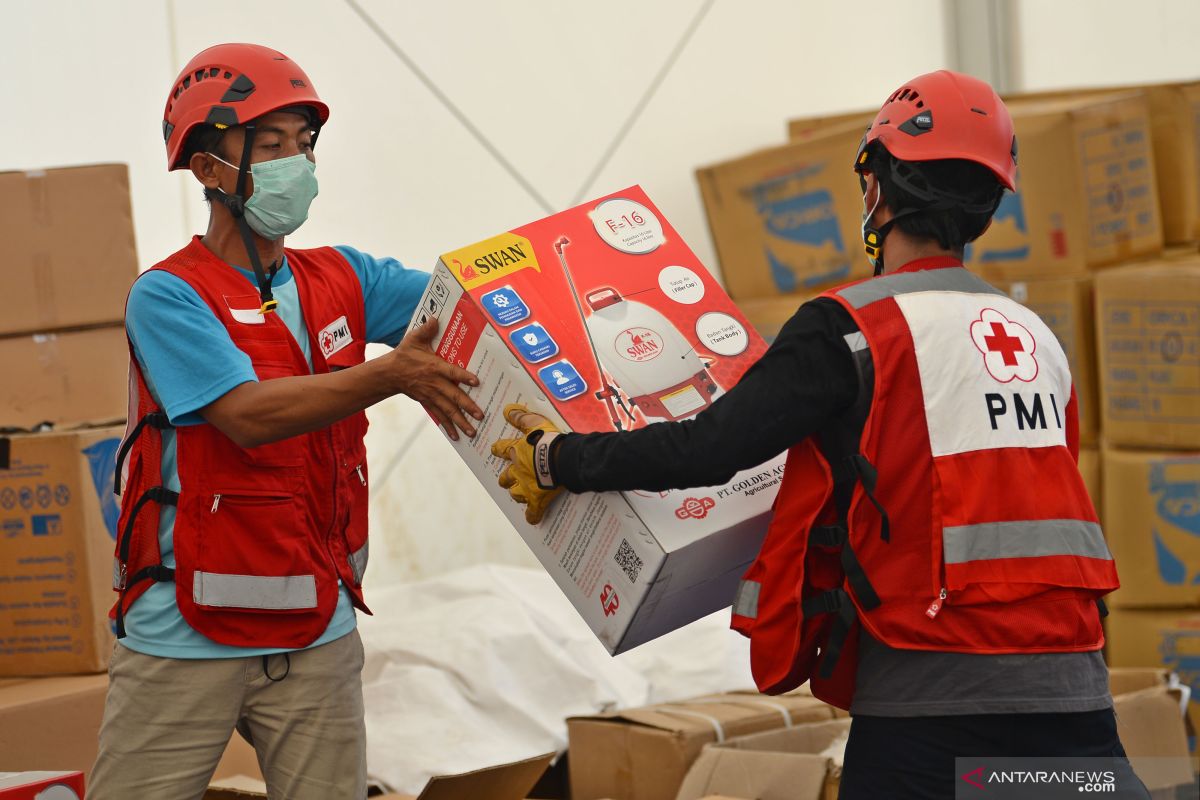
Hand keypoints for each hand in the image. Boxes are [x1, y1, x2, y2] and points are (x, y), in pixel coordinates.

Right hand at [387, 318, 482, 440]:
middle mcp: (434, 383)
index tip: (476, 381)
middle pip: (453, 396)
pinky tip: (457, 436)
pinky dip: (448, 426)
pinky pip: (439, 416)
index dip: (463, 377)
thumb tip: (435, 318)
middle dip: (467, 406)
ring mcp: (430, 395)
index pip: (451, 372)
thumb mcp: (414, 339)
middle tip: (480, 414)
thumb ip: (426, 329)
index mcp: (434, 367)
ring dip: (460, 421)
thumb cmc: (404, 355)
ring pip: (448, 410)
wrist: (389, 374)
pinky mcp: (427, 402)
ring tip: (472, 432)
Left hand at [490, 404, 563, 524]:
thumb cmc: (550, 440)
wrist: (563, 458)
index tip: (495, 449)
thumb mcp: (535, 422)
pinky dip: (533, 516)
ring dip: (517, 493)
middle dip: (506, 478)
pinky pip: (533, 512)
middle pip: (505, 477)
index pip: (502, 450)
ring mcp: (526, 487)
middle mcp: (518, 471)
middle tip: (508, 477)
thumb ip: (521, 417)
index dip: (498, 450)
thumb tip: (507, 409)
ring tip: (521, 493)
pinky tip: (533, 519)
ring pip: (516, 493)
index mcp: (517, 452)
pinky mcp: (538, 499)